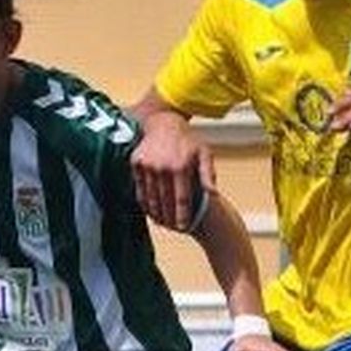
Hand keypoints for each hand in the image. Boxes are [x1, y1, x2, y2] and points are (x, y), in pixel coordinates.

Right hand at [132, 113, 215, 230]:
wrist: (163, 122)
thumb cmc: (187, 140)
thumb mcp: (204, 153)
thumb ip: (208, 174)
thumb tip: (213, 193)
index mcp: (181, 166)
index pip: (181, 199)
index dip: (182, 216)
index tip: (183, 227)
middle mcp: (162, 167)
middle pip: (165, 202)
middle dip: (169, 218)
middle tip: (172, 228)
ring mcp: (147, 166)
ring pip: (151, 198)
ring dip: (156, 213)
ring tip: (162, 223)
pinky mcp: (136, 164)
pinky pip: (140, 189)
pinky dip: (145, 202)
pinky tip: (150, 210)